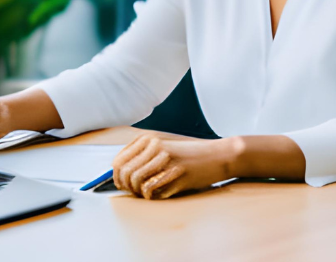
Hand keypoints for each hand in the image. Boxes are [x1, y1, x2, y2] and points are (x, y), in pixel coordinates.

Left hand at [112, 134, 239, 199]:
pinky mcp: (177, 174)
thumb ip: (143, 155)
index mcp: (149, 139)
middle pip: (126, 173)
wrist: (218, 155)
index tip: (122, 184)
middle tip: (135, 192)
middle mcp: (155, 147)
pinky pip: (153, 191)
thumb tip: (120, 175)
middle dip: (127, 187)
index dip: (117, 177)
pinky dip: (153, 196)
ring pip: (137, 183)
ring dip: (140, 193)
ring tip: (150, 192)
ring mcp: (166, 160)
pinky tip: (162, 193)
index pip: (119, 160)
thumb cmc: (190, 154)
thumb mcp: (164, 146)